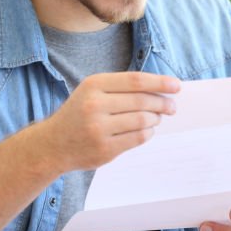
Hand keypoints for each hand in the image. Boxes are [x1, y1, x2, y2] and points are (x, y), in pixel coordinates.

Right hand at [38, 71, 178, 171]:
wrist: (53, 144)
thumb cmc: (79, 113)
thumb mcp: (92, 91)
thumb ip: (121, 88)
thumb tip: (161, 89)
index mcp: (94, 85)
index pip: (136, 81)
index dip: (160, 82)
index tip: (177, 85)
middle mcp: (95, 105)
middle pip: (142, 101)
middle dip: (163, 103)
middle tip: (172, 106)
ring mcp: (99, 129)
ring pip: (142, 120)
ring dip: (156, 119)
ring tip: (157, 118)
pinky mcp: (104, 149)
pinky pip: (138, 138)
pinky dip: (148, 133)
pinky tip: (147, 130)